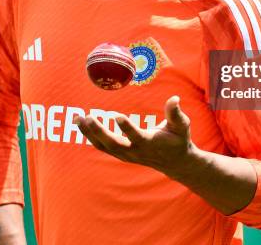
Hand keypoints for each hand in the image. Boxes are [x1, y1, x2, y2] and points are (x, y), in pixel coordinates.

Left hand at [74, 95, 192, 176]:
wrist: (174, 162)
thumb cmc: (178, 139)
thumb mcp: (182, 126)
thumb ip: (176, 113)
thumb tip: (174, 98)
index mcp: (150, 143)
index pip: (136, 136)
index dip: (127, 128)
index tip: (116, 116)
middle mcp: (136, 151)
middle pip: (114, 144)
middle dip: (99, 132)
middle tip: (87, 117)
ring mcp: (126, 154)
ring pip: (104, 146)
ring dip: (90, 134)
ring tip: (79, 118)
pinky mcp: (121, 154)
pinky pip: (102, 147)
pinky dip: (91, 136)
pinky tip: (82, 124)